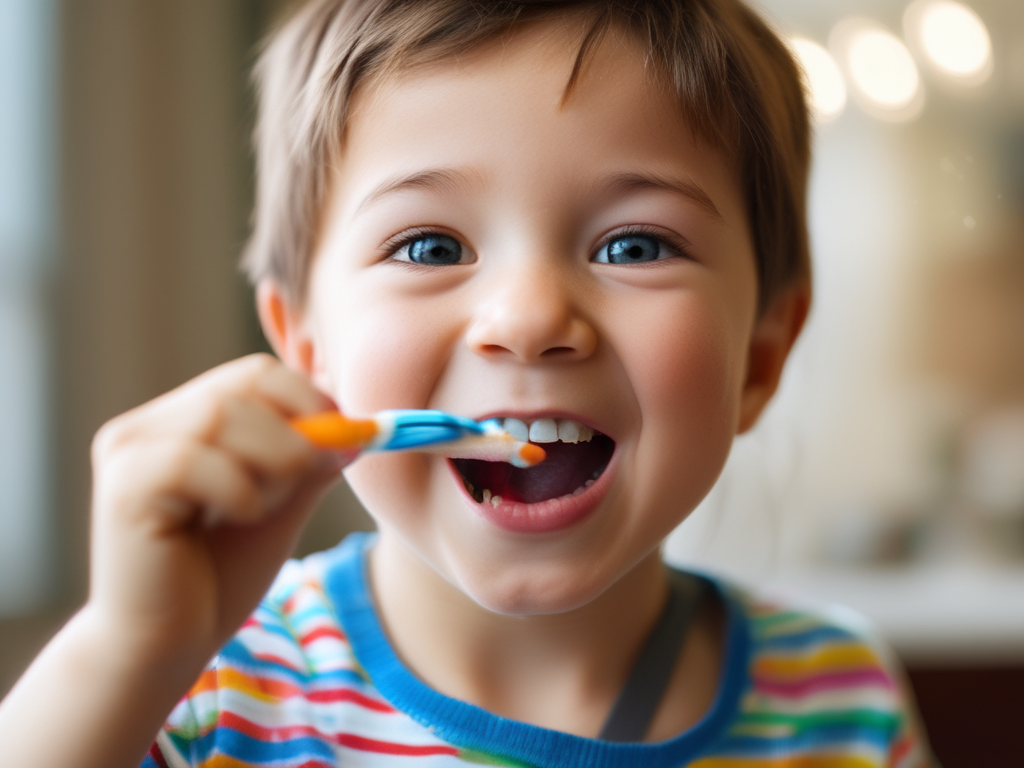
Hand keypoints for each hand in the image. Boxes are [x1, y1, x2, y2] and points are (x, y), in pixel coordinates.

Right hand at [86, 353, 349, 667]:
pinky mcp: (123, 489)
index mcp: (180, 422)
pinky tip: (242, 518)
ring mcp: (128, 454)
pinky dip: (238, 489)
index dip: (310, 399)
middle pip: (242, 387)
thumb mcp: (280, 506)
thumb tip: (357, 427)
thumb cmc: (218, 578)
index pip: (254, 374)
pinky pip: (192, 461)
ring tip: (270, 506)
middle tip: (318, 473)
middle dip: (298, 431)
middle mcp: (146, 428)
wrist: (165, 647)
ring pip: (222, 415)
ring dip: (271, 460)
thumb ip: (309, 463)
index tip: (348, 438)